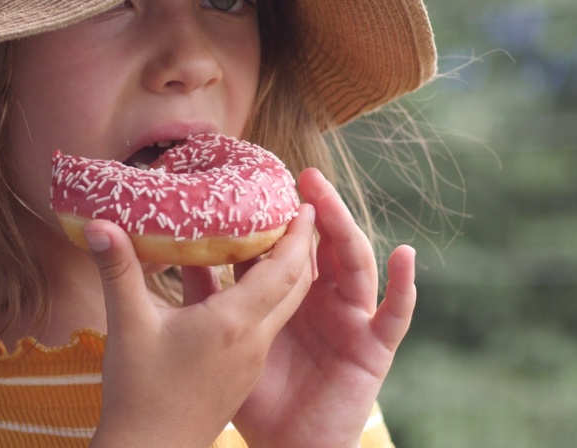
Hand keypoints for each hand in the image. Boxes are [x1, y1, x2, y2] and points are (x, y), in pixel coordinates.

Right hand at [85, 205, 316, 447]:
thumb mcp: (127, 326)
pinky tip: (235, 284)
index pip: (283, 269)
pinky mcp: (241, 374)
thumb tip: (99, 224)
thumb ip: (119, 270)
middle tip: (294, 213)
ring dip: (282, 273)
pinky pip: (262, 325)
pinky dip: (261, 297)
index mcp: (234, 324)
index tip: (304, 203)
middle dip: (299, 248)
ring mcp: (250, 360)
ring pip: (280, 306)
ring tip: (269, 239)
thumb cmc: (139, 394)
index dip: (297, 235)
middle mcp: (253, 340)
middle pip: (294, 286)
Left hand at [230, 168, 417, 447]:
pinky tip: (403, 254)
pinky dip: (404, 284)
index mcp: (292, 294)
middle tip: (303, 176)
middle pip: (325, 245)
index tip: (264, 179)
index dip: (281, 215)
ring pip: (356, 265)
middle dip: (318, 210)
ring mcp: (354, 319)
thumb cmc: (258, 399)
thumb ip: (206, 294)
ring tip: (331, 204)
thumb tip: (172, 252)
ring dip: (347, 230)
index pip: (288, 245)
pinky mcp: (375, 346)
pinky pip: (396, 312)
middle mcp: (327, 298)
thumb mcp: (228, 336)